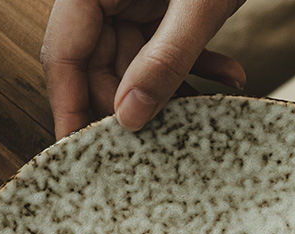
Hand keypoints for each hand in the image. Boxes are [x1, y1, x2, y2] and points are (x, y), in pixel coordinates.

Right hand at [41, 0, 246, 138]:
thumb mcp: (197, 7)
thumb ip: (165, 61)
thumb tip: (129, 119)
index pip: (63, 56)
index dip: (67, 109)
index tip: (74, 156)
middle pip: (98, 69)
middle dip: (130, 109)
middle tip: (156, 146)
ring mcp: (132, 2)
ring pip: (135, 68)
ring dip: (174, 93)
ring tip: (206, 114)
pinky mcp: (161, 9)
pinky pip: (165, 52)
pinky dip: (197, 69)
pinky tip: (231, 77)